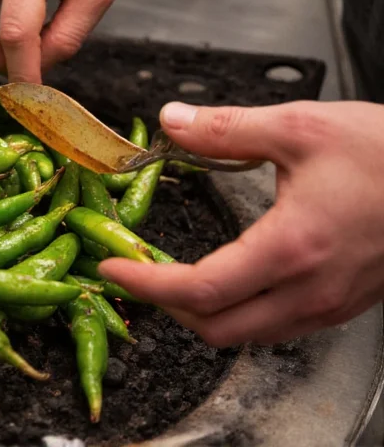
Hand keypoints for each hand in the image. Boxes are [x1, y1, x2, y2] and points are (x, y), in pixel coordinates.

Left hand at [98, 100, 383, 346]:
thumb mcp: (301, 128)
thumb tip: (174, 121)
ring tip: (170, 276)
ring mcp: (328, 304)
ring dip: (201, 312)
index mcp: (291, 249)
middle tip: (137, 272)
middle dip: (166, 307)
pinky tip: (226, 279)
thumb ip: (228, 129)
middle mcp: (308, 290)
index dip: (146, 284)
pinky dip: (237, 312)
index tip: (114, 267)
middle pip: (216, 328)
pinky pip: (276, 327)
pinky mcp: (341, 303)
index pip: (198, 290)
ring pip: (247, 334)